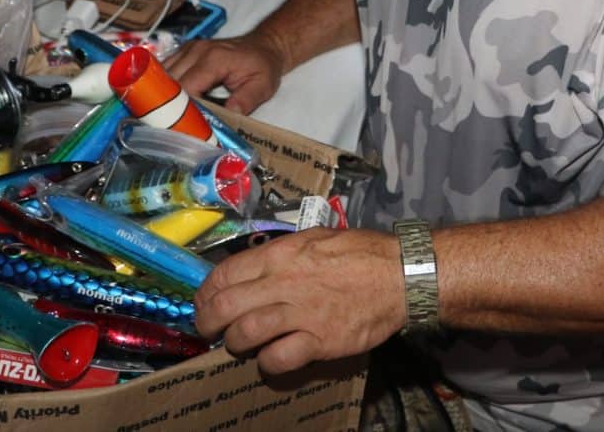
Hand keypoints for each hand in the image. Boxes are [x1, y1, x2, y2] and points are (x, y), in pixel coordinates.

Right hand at [164, 31, 288, 114]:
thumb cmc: (264, 67)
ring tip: (170, 115)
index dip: (181, 108)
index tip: (182, 127)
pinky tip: (172, 99)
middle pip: (169, 81)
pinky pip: (167, 68)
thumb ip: (246, 101)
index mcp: (214, 59)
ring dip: (165, 94)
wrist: (264, 45)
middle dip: (169, 104)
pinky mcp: (185, 50)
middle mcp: (197, 51)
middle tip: (173, 126)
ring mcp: (189, 48)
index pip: (186, 87)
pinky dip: (166, 84)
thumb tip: (228, 116)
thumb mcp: (263, 87)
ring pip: (163, 73)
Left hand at [194, 227, 405, 374]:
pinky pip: (279, 358)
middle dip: (208, 322)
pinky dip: (267, 363)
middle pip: (225, 306)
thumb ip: (279, 255)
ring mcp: (301, 313)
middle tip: (208, 330)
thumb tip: (251, 269)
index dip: (205, 292)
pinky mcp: (320, 340)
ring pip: (245, 333)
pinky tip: (270, 359)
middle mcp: (283, 282)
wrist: (399, 274)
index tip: (204, 302)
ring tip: (237, 345)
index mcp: (279, 255)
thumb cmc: (357, 252)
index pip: (225, 273)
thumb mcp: (312, 239)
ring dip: (234, 343)